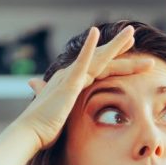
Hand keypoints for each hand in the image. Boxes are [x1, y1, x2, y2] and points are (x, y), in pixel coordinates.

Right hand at [16, 25, 149, 151]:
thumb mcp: (62, 115)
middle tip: (134, 35)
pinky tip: (95, 31)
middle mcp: (72, 74)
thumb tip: (49, 98)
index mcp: (73, 82)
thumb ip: (63, 106)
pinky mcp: (68, 83)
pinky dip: (88, 47)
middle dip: (120, 48)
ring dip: (116, 44)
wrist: (31, 133)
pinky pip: (81, 62)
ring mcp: (71, 77)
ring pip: (99, 57)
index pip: (99, 68)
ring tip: (130, 32)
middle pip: (102, 59)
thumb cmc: (45, 128)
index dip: (115, 60)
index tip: (129, 54)